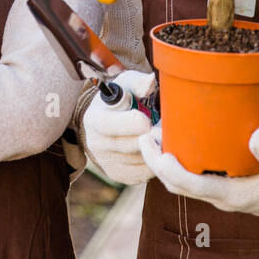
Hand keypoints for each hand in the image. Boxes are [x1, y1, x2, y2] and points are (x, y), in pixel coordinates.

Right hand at [84, 70, 157, 185]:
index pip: (111, 125)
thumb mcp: (125, 84)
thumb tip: (150, 83)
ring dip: (155, 149)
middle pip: (131, 144)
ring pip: (139, 160)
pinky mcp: (118, 175)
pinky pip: (143, 173)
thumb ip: (137, 83)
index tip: (148, 118)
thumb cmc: (121, 98)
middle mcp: (96, 143)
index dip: (134, 122)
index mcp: (94, 119)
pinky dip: (153, 162)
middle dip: (151, 136)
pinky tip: (155, 148)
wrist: (107, 123)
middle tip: (164, 128)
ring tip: (160, 136)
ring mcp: (106, 162)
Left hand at [140, 124, 258, 219]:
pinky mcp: (230, 182)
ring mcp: (225, 190)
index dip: (165, 167)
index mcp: (232, 194)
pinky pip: (199, 174)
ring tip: (161, 132)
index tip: (153, 145)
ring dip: (170, 159)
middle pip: (179, 183)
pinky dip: (186, 158)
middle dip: (158, 161)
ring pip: (186, 179)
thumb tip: (257, 134)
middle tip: (147, 134)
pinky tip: (187, 137)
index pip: (187, 184)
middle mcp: (223, 195)